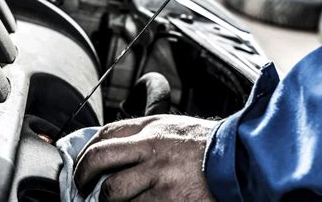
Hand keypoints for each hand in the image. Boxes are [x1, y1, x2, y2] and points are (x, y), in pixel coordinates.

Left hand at [74, 115, 217, 200]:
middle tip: (81, 187)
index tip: (83, 164)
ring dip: (106, 200)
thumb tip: (115, 149)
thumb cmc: (207, 146)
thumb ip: (145, 135)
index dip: (86, 150)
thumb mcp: (173, 128)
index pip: (106, 133)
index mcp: (153, 127)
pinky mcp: (167, 200)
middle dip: (82, 176)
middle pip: (99, 159)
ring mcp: (158, 175)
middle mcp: (152, 147)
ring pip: (112, 192)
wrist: (239, 161)